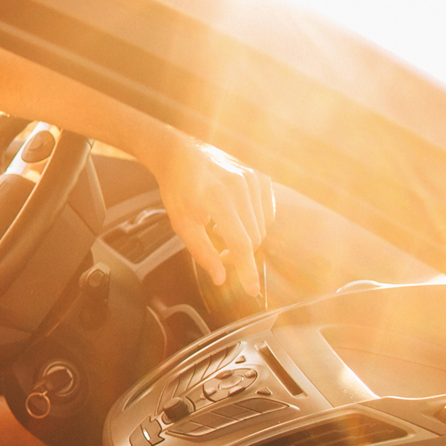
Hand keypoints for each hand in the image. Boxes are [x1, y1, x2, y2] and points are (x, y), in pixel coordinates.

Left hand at [152, 138, 274, 293]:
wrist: (181, 156)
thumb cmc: (178, 190)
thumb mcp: (182, 223)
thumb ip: (202, 252)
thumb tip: (221, 278)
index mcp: (217, 199)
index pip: (242, 243)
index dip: (247, 270)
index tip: (252, 289)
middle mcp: (240, 186)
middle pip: (254, 238)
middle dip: (240, 252)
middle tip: (221, 251)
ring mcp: (253, 179)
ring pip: (262, 226)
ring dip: (246, 235)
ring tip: (222, 226)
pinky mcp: (260, 177)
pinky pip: (267, 212)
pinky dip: (256, 221)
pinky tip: (236, 216)